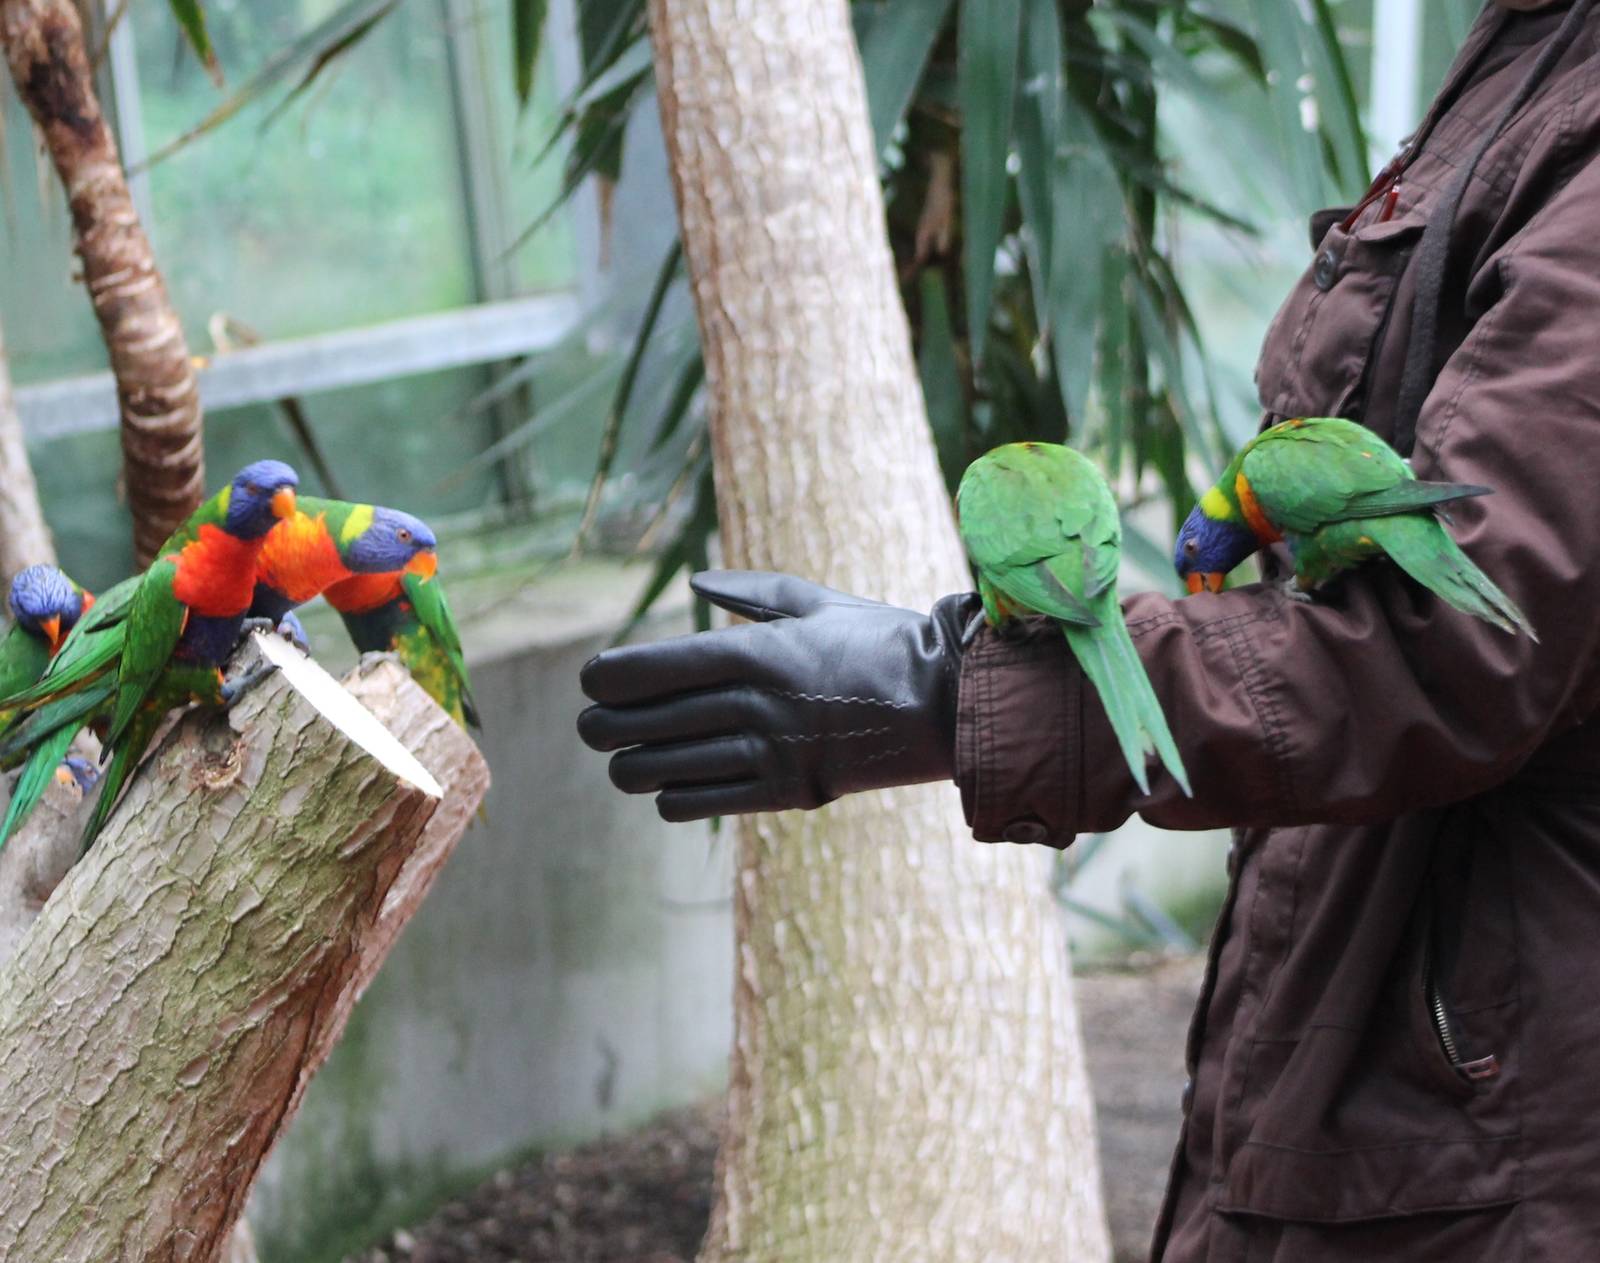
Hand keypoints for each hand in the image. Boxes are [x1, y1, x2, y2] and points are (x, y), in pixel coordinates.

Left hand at [577, 571, 979, 821]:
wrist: (945, 703)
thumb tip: (694, 581)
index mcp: (756, 649)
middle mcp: (754, 702)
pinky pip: (698, 802)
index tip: (591, 681)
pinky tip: (672, 782)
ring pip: (659, 770)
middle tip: (593, 725)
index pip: (650, 668)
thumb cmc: (880, 641)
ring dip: (630, 766)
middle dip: (601, 727)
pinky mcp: (787, 792)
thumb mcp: (816, 603)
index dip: (605, 679)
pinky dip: (672, 794)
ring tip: (626, 759)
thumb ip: (750, 591)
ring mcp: (770, 752)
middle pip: (640, 723)